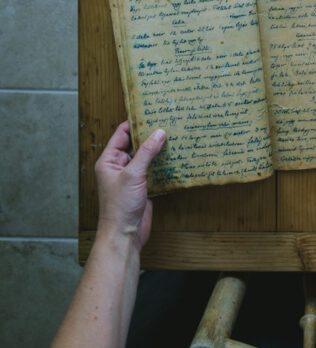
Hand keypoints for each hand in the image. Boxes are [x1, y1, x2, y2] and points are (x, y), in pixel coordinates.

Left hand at [94, 122, 165, 251]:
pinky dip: (163, 163)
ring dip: (158, 149)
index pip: (122, 134)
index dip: (135, 123)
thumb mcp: (133, 175)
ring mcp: (132, 177)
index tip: (151, 112)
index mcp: (109, 161)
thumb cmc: (120, 207)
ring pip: (146, 157)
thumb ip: (146, 152)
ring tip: (174, 136)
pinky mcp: (143, 186)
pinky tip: (175, 156)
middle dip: (150, 134)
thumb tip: (159, 133)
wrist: (125, 235)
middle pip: (135, 144)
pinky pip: (153, 170)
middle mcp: (119, 167)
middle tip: (167, 122)